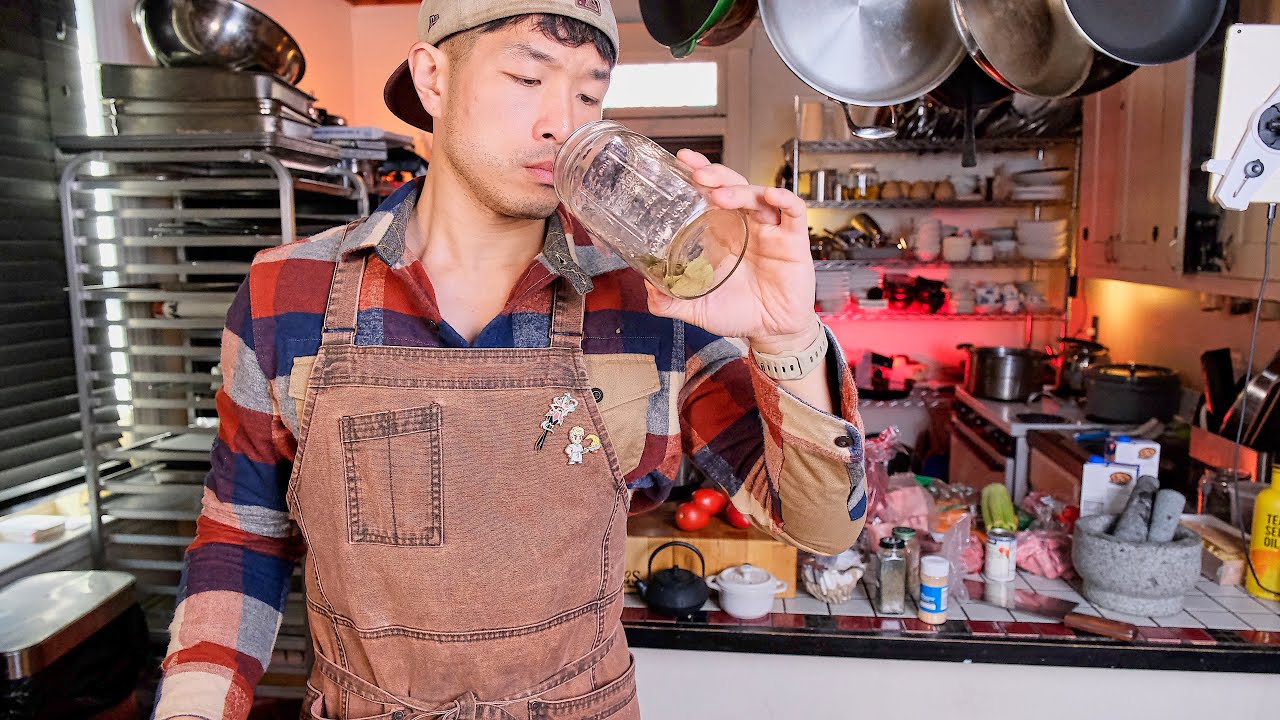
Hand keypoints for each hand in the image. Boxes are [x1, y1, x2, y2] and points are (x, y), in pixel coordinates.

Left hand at [646, 150, 819, 352]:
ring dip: (739, 190)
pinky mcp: (794, 241)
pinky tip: (770, 196)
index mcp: (723, 234)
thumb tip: (647, 288)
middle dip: (715, 174)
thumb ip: (670, 300)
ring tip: (720, 195)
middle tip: (697, 173)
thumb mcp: (697, 308)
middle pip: (733, 185)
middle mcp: (746, 226)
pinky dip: (784, 200)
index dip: (699, 174)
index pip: (711, 194)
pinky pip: (794, 211)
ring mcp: (771, 231)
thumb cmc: (739, 314)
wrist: (772, 332)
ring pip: (757, 196)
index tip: (681, 161)